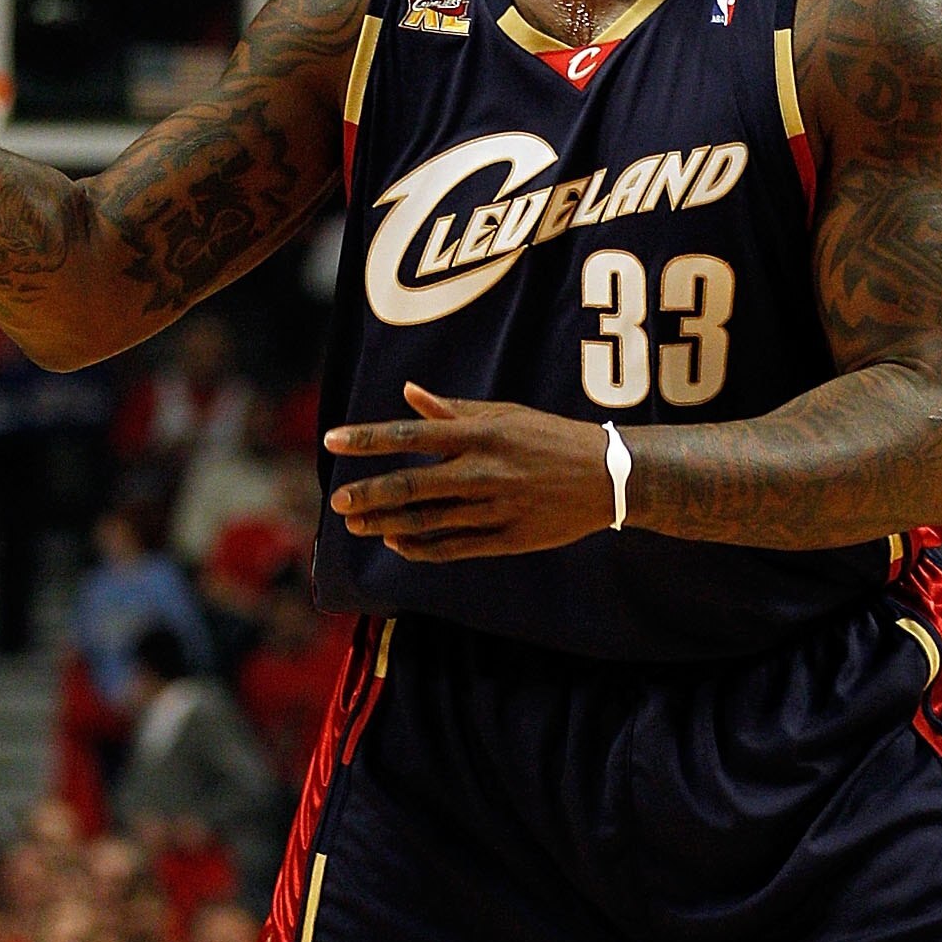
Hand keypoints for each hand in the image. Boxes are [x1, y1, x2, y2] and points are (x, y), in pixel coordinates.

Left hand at [325, 384, 612, 560]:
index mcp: (481, 435)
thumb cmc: (550, 437)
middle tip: (338, 502)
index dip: (368, 439)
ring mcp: (495, 509)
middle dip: (369, 494)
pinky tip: (396, 542)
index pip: (410, 436)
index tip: (333, 441)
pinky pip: (453, 548)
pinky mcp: (507, 539)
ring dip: (386, 523)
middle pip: (412, 485)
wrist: (608, 476)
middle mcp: (483, 472)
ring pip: (427, 521)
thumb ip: (454, 411)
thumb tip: (409, 394)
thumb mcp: (505, 415)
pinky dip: (420, 547)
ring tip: (357, 525)